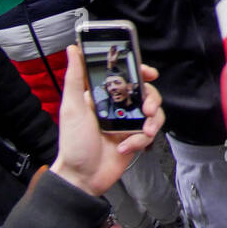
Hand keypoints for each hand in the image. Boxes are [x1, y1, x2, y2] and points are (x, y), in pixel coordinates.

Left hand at [49, 46, 163, 197]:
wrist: (83, 177)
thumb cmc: (74, 143)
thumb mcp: (72, 107)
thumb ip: (75, 78)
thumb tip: (73, 50)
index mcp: (103, 96)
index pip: (126, 76)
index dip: (141, 71)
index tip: (149, 73)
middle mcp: (118, 107)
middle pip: (146, 93)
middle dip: (152, 99)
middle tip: (148, 108)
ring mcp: (128, 123)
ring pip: (154, 113)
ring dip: (153, 121)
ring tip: (144, 131)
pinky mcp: (136, 138)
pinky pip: (150, 133)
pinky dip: (140, 140)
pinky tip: (126, 147)